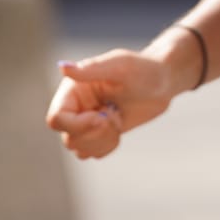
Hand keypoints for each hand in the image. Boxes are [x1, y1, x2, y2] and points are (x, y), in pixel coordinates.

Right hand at [45, 45, 188, 159]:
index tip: (102, 116)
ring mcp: (86, 121)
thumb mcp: (119, 67)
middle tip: (116, 115)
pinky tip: (119, 128)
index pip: (56, 118)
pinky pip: (91, 153)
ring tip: (118, 120)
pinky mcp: (99, 133)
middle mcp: (75, 105)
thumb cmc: (144, 69)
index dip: (77, 125)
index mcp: (73, 88)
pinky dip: (107, 146)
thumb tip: (62, 67)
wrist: (163, 82)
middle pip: (68, 137)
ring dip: (102, 140)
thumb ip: (90, 69)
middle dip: (96, 133)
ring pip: (78, 148)